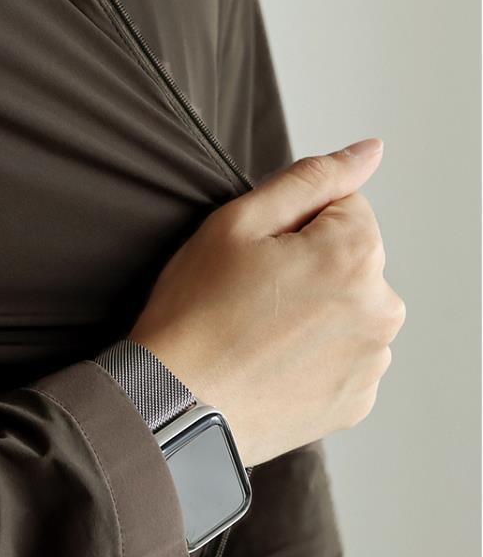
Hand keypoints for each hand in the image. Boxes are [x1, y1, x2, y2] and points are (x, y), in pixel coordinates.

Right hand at [127, 138, 405, 467]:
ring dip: (314, 313)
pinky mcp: (355, 401)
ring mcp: (371, 361)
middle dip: (311, 267)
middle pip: (352, 260)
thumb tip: (370, 151)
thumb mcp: (238, 223)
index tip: (256, 256)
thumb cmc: (195, 313)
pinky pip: (341, 359)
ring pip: (347, 310)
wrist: (174, 405)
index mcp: (357, 255)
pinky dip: (312, 357)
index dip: (294, 225)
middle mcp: (381, 309)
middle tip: (249, 296)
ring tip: (255, 334)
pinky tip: (267, 364)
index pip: (345, 208)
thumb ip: (312, 178)